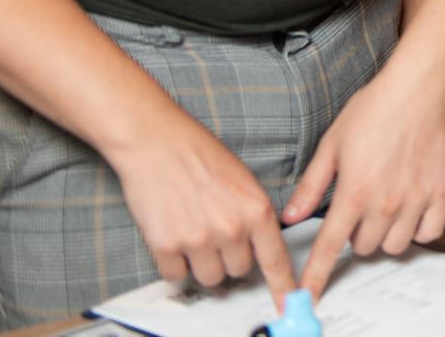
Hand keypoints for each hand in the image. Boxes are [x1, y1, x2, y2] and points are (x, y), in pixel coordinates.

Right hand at [106, 113, 296, 305]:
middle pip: (239, 271)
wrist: (156, 142)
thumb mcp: (243, 179)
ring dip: (202, 263)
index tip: (288, 303)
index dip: (283, 286)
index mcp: (255, 209)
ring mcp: (197, 239)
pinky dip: (173, 262)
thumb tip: (260, 245)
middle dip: (229, 257)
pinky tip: (173, 234)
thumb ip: (254, 214)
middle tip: (215, 232)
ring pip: (210, 277)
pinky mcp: (165, 246)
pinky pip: (176, 275)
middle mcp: (230, 228)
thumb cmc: (199, 154)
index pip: (275, 259)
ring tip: (194, 231)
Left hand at [282, 60, 444, 298]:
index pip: (330, 246)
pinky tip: (410, 208)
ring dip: (386, 234)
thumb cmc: (374, 110)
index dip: (317, 274)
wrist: (418, 90)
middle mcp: (385, 202)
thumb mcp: (331, 144)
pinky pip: (429, 233)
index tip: (309, 294)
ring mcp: (416, 199)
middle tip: (359, 207)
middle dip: (356, 234)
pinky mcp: (441, 193)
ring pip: (395, 245)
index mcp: (354, 191)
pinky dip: (418, 229)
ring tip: (385, 207)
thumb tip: (291, 216)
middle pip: (364, 248)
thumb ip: (311, 185)